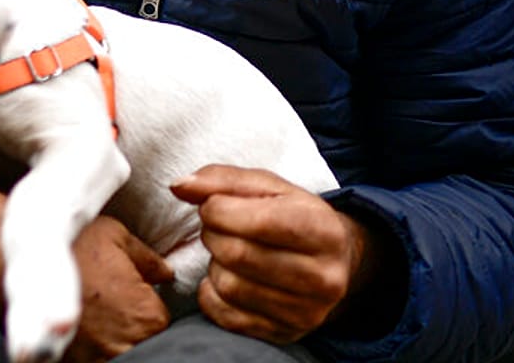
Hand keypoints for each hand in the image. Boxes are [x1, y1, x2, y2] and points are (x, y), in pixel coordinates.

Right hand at [62, 215, 173, 362]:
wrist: (24, 260)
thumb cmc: (72, 245)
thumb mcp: (116, 237)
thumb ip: (148, 259)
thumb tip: (165, 273)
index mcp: (145, 314)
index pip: (159, 321)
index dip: (144, 305)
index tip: (127, 292)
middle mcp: (126, 343)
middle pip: (141, 341)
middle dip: (129, 324)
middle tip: (107, 302)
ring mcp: (97, 357)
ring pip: (117, 353)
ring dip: (109, 339)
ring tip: (92, 316)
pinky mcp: (72, 362)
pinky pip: (91, 358)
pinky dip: (87, 347)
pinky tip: (77, 327)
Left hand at [171, 164, 377, 343]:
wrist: (334, 262)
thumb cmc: (293, 216)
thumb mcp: (267, 187)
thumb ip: (222, 180)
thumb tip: (179, 187)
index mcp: (324, 231)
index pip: (257, 222)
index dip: (218, 209)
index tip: (214, 205)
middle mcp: (323, 278)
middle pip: (237, 255)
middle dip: (213, 235)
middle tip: (218, 229)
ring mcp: (307, 312)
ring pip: (228, 286)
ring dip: (214, 264)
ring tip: (228, 252)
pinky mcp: (285, 334)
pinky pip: (224, 315)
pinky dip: (212, 293)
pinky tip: (229, 277)